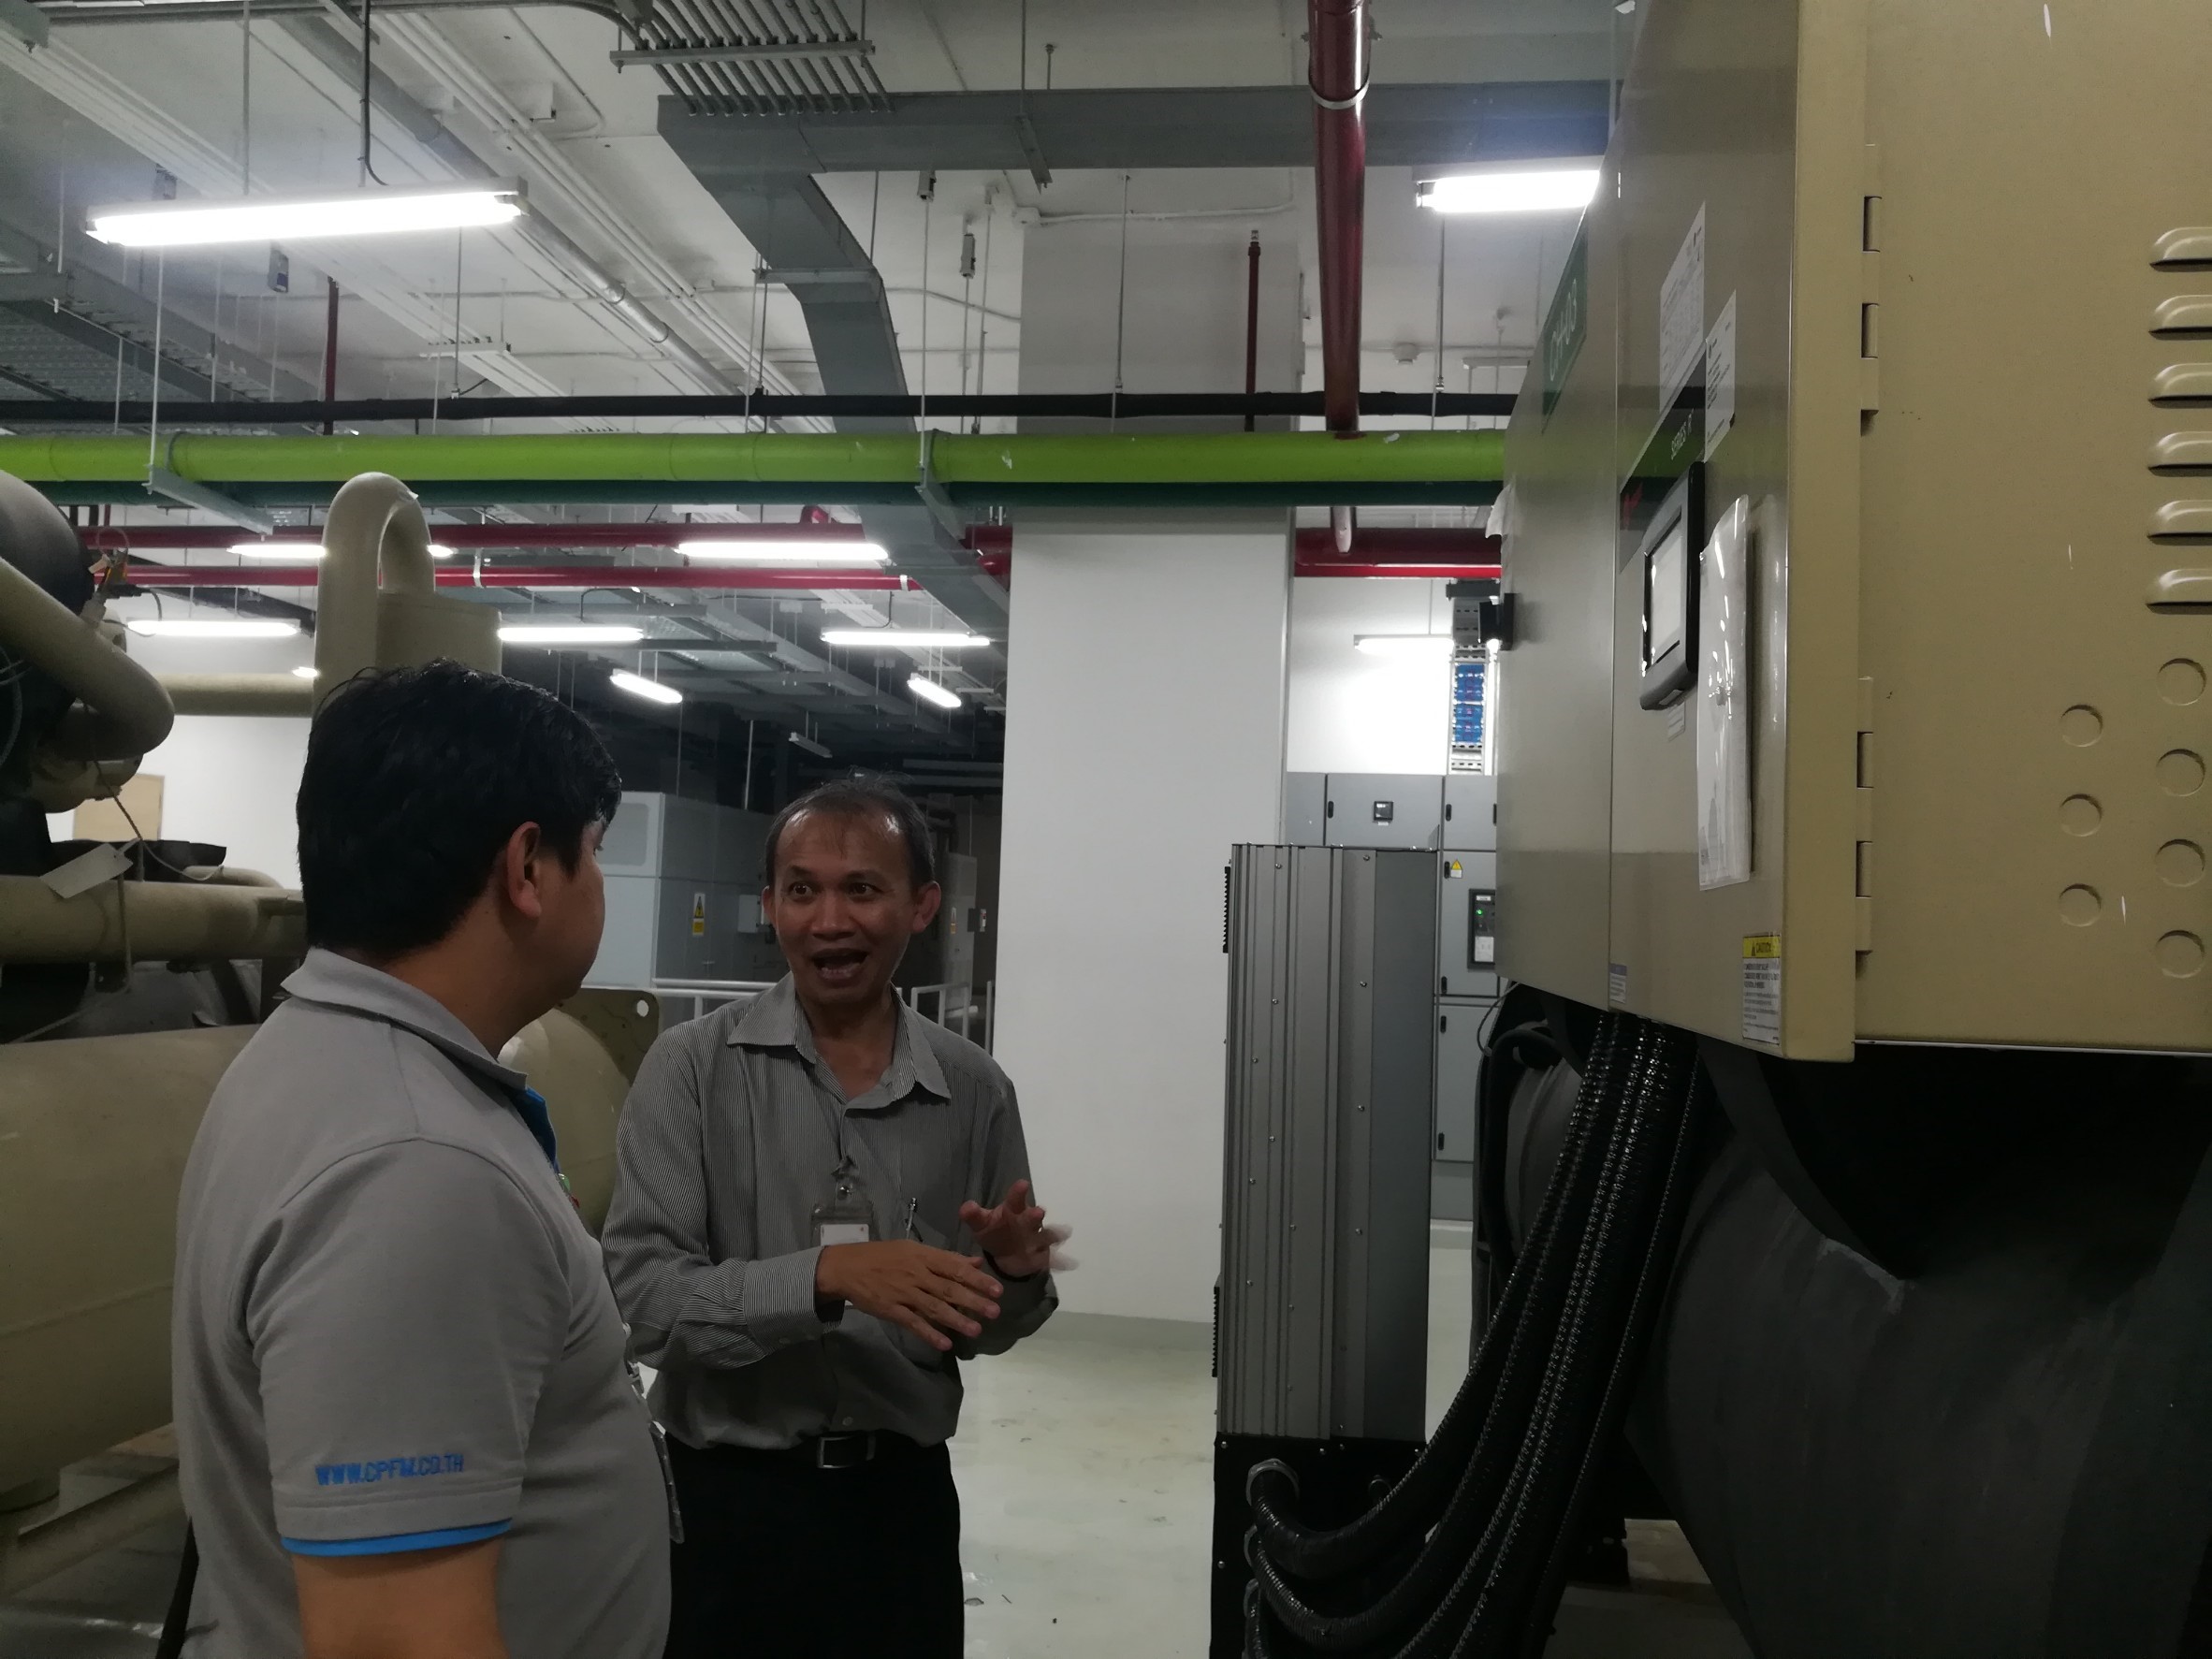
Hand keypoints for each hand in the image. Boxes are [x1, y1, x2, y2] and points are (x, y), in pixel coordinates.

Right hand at [815, 1241, 1001, 1352]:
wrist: (847, 1267)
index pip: (955, 1267)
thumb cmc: (883, 1256)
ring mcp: (904, 1293)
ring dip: (957, 1319)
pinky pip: (914, 1323)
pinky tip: (945, 1343)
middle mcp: (917, 1274)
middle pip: (949, 1288)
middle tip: (995, 1311)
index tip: (997, 1289)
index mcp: (923, 1256)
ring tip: (976, 1330)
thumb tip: (976, 1262)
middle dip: (973, 1300)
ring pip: (934, 1307)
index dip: (977, 1279)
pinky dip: (929, 1333)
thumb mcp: (914, 1250)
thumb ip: (946, 1258)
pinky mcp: (892, 1310)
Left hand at [960, 1180, 1057, 1279]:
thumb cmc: (993, 1231)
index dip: (1018, 1192)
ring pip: (1047, 1235)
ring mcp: (1037, 1238)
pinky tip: (1072, 1263)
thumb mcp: (980, 1224)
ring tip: (1062, 1234)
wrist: (1006, 1252)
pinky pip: (1054, 1258)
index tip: (1023, 1184)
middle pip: (1032, 1217)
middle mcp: (1028, 1222)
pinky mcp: (1043, 1255)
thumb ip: (973, 1215)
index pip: (1015, 1199)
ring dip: (1054, 1234)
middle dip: (1035, 1215)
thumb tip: (966, 1206)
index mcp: (1012, 1211)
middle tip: (1038, 1212)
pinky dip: (1063, 1261)